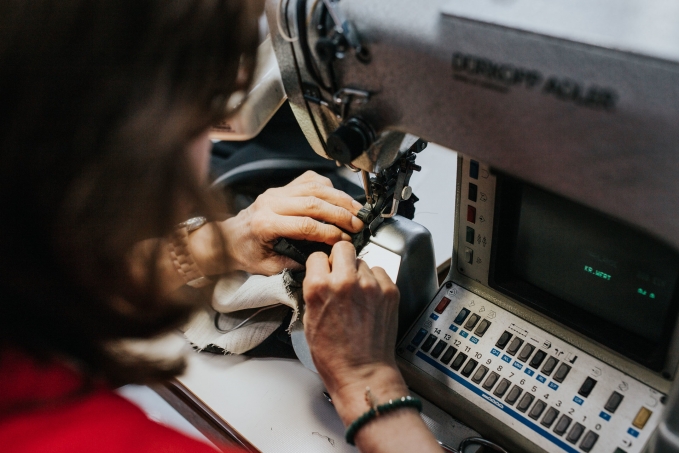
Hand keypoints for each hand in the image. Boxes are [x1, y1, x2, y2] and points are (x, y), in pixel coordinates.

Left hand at [195, 171, 363, 275]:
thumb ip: (296, 262)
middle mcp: (271, 203)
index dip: (330, 232)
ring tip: (356, 210)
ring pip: (314, 187)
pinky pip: (308, 180)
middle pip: (314, 203)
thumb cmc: (246, 253)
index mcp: (266, 224)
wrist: (228, 237)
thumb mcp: (269, 267)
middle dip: (341, 214)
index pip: (305, 225)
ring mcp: (277, 192)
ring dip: (339, 198)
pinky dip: (327, 186)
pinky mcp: (282, 187)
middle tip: (358, 224)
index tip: (345, 240)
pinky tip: (339, 197)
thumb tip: (325, 255)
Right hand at [303, 241, 404, 423]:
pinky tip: (370, 300)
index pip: (317, 256)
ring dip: (358, 273)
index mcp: (320, 287)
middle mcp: (345, 281)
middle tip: (341, 274)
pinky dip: (375, 282)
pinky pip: (380, 273)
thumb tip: (320, 276)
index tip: (323, 272)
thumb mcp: (309, 320)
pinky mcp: (390, 291)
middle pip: (342, 247)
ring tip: (357, 294)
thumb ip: (314, 292)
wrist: (362, 372)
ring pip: (363, 261)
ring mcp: (370, 285)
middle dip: (340, 259)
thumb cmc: (334, 355)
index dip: (320, 265)